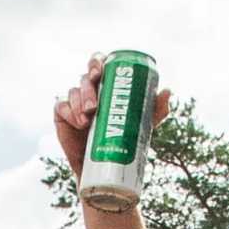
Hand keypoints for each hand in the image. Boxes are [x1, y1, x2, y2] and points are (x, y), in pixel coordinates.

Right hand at [51, 53, 170, 179]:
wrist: (105, 166)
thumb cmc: (124, 138)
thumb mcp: (143, 123)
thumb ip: (156, 108)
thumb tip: (167, 90)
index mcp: (105, 83)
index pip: (98, 63)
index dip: (96, 62)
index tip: (100, 72)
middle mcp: (89, 89)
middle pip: (84, 77)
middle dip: (88, 86)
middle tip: (96, 102)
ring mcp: (74, 101)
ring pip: (73, 91)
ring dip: (81, 102)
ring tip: (89, 118)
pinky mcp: (62, 115)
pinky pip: (61, 106)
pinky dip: (69, 112)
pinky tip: (78, 122)